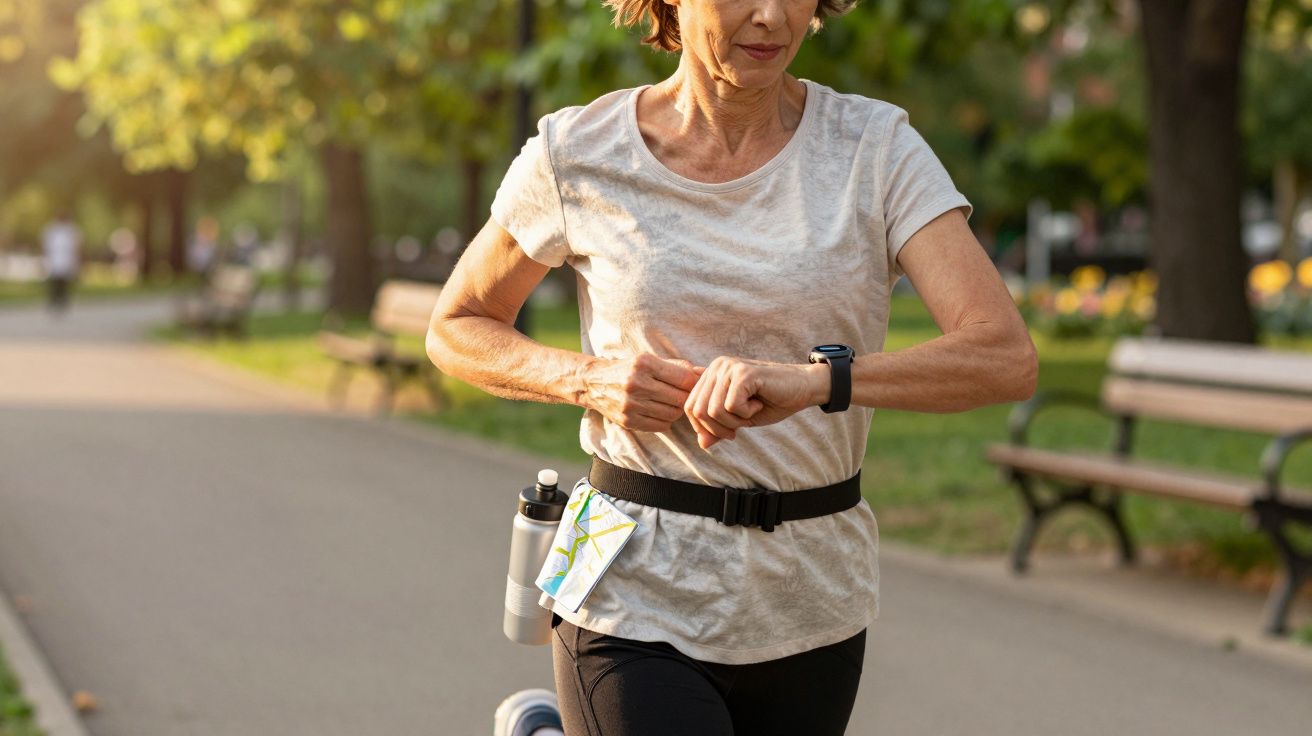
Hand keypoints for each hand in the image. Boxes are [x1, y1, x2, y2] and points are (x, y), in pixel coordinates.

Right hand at [582, 353, 703, 431]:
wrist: (594, 383)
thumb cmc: (629, 369)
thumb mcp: (649, 360)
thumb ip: (677, 367)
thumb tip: (704, 373)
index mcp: (644, 364)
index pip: (684, 379)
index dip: (694, 384)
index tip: (695, 385)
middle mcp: (636, 383)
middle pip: (679, 399)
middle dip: (686, 398)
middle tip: (684, 396)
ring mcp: (631, 404)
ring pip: (672, 414)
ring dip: (676, 411)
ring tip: (670, 403)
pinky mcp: (628, 420)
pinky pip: (660, 425)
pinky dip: (665, 420)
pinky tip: (660, 411)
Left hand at [683, 357, 828, 449]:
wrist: (803, 390)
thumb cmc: (771, 403)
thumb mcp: (739, 420)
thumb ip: (718, 429)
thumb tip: (702, 444)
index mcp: (712, 374)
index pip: (690, 406)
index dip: (705, 427)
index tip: (728, 432)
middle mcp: (717, 366)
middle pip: (698, 410)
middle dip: (718, 428)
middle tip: (740, 426)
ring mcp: (729, 367)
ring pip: (713, 410)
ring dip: (735, 421)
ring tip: (751, 411)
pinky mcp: (743, 373)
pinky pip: (731, 406)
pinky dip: (746, 413)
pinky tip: (758, 403)